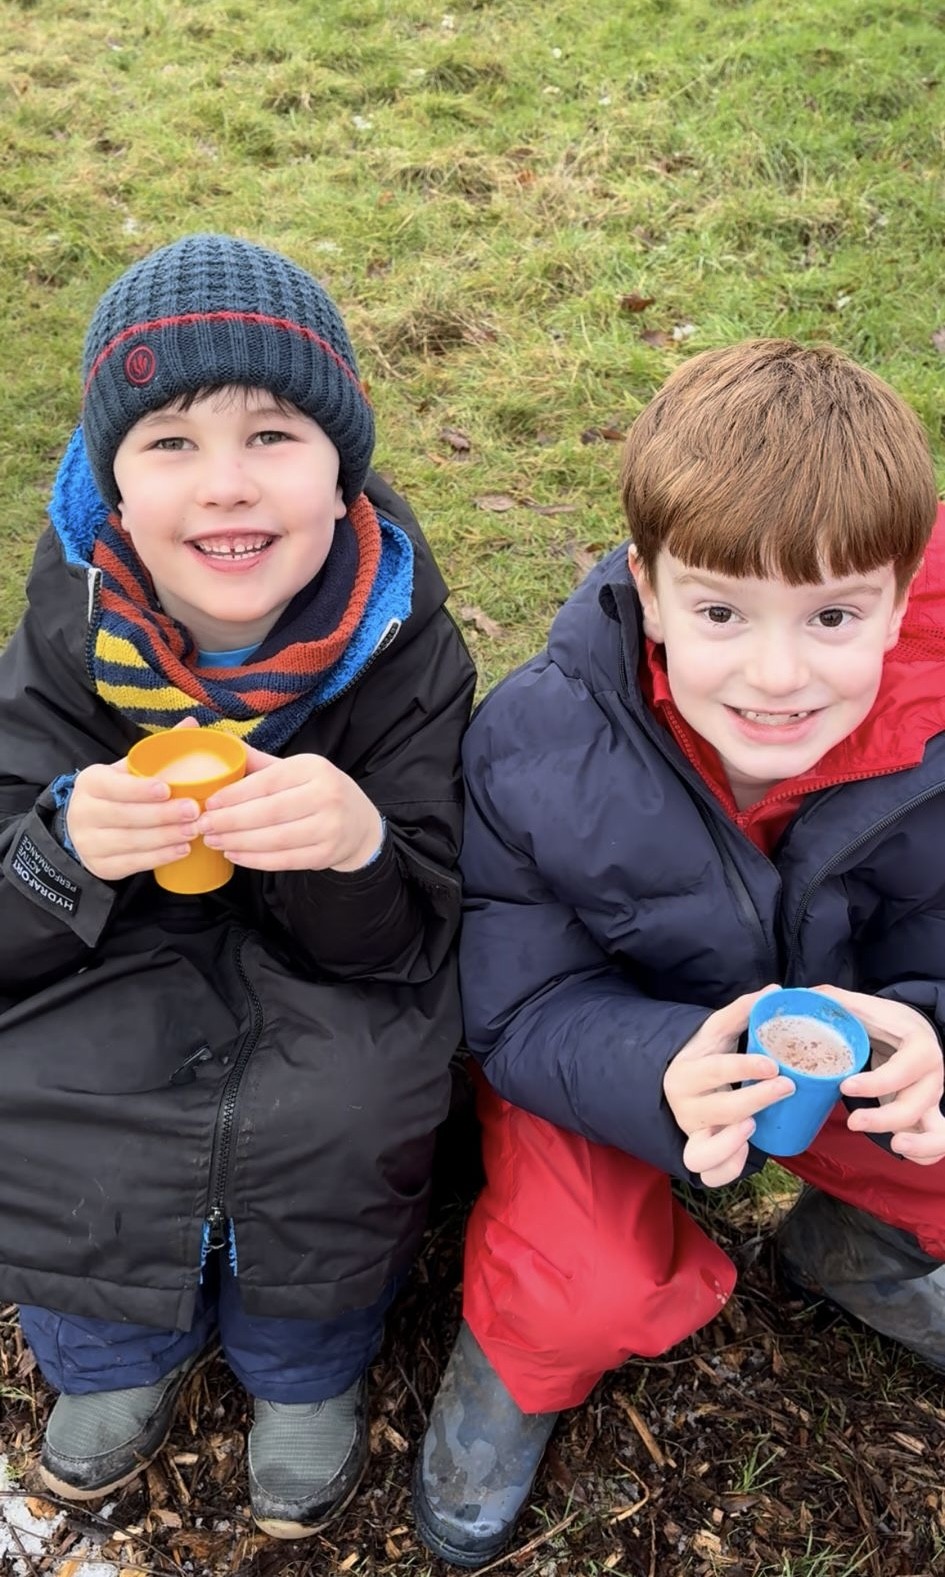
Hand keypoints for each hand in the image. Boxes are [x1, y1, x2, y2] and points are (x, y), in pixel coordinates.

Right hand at [66, 719, 200, 880]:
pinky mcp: (101, 866)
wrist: (82, 831)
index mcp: (91, 783)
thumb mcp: (125, 771)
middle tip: (194, 811)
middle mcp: (84, 812)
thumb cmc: (114, 796)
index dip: (139, 789)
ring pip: (130, 841)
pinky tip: (181, 850)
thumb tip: (191, 723)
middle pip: (125, 816)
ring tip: (193, 831)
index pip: (113, 786)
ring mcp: (90, 842)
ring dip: (165, 837)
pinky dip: (159, 857)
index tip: (167, 789)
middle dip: (162, 815)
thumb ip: (156, 751)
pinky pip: (132, 863)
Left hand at [195, 747, 383, 872]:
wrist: (359, 824)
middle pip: (268, 812)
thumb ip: (260, 763)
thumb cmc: (318, 791)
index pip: (268, 782)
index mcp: (314, 768)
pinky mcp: (326, 854)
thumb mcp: (297, 770)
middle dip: (230, 821)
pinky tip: (234, 854)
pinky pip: (284, 860)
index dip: (234, 795)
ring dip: (238, 841)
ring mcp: (329, 827)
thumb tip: (220, 746)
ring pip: (274, 839)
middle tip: (202, 825)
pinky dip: (254, 860)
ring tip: (213, 840)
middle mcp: (326, 796)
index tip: (208, 803)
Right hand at [663, 987, 794, 1186]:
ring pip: (702, 1153)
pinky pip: (712, 1174)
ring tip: (753, 1127)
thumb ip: (742, 1012)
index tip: (775, 1065)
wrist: (681, 1089)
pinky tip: (747, 1149)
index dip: (745, 1068)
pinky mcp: (700, 1155)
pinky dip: (728, 1167)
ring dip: (730, 1143)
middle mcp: (685, 1107)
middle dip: (755, 1100)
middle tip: (787, 1087)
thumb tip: (776, 990)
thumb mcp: (716, 1033)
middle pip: (718, 1110)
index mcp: (686, 1073)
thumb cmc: (706, 1058)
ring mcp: (692, 1135)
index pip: (715, 1069)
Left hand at [812, 986, 944, 1165]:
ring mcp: (934, 1099)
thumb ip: (835, 1001)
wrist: (915, 1031)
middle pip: (917, 1105)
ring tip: (894, 1145)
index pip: (904, 1069)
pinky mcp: (930, 1115)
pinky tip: (899, 1149)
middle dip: (885, 1118)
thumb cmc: (888, 1022)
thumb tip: (798, 997)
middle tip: (852, 1122)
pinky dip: (923, 1152)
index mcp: (920, 1048)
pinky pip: (936, 1143)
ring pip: (938, 1131)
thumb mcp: (868, 1009)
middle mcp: (933, 1076)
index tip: (845, 1086)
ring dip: (919, 1142)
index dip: (877, 1082)